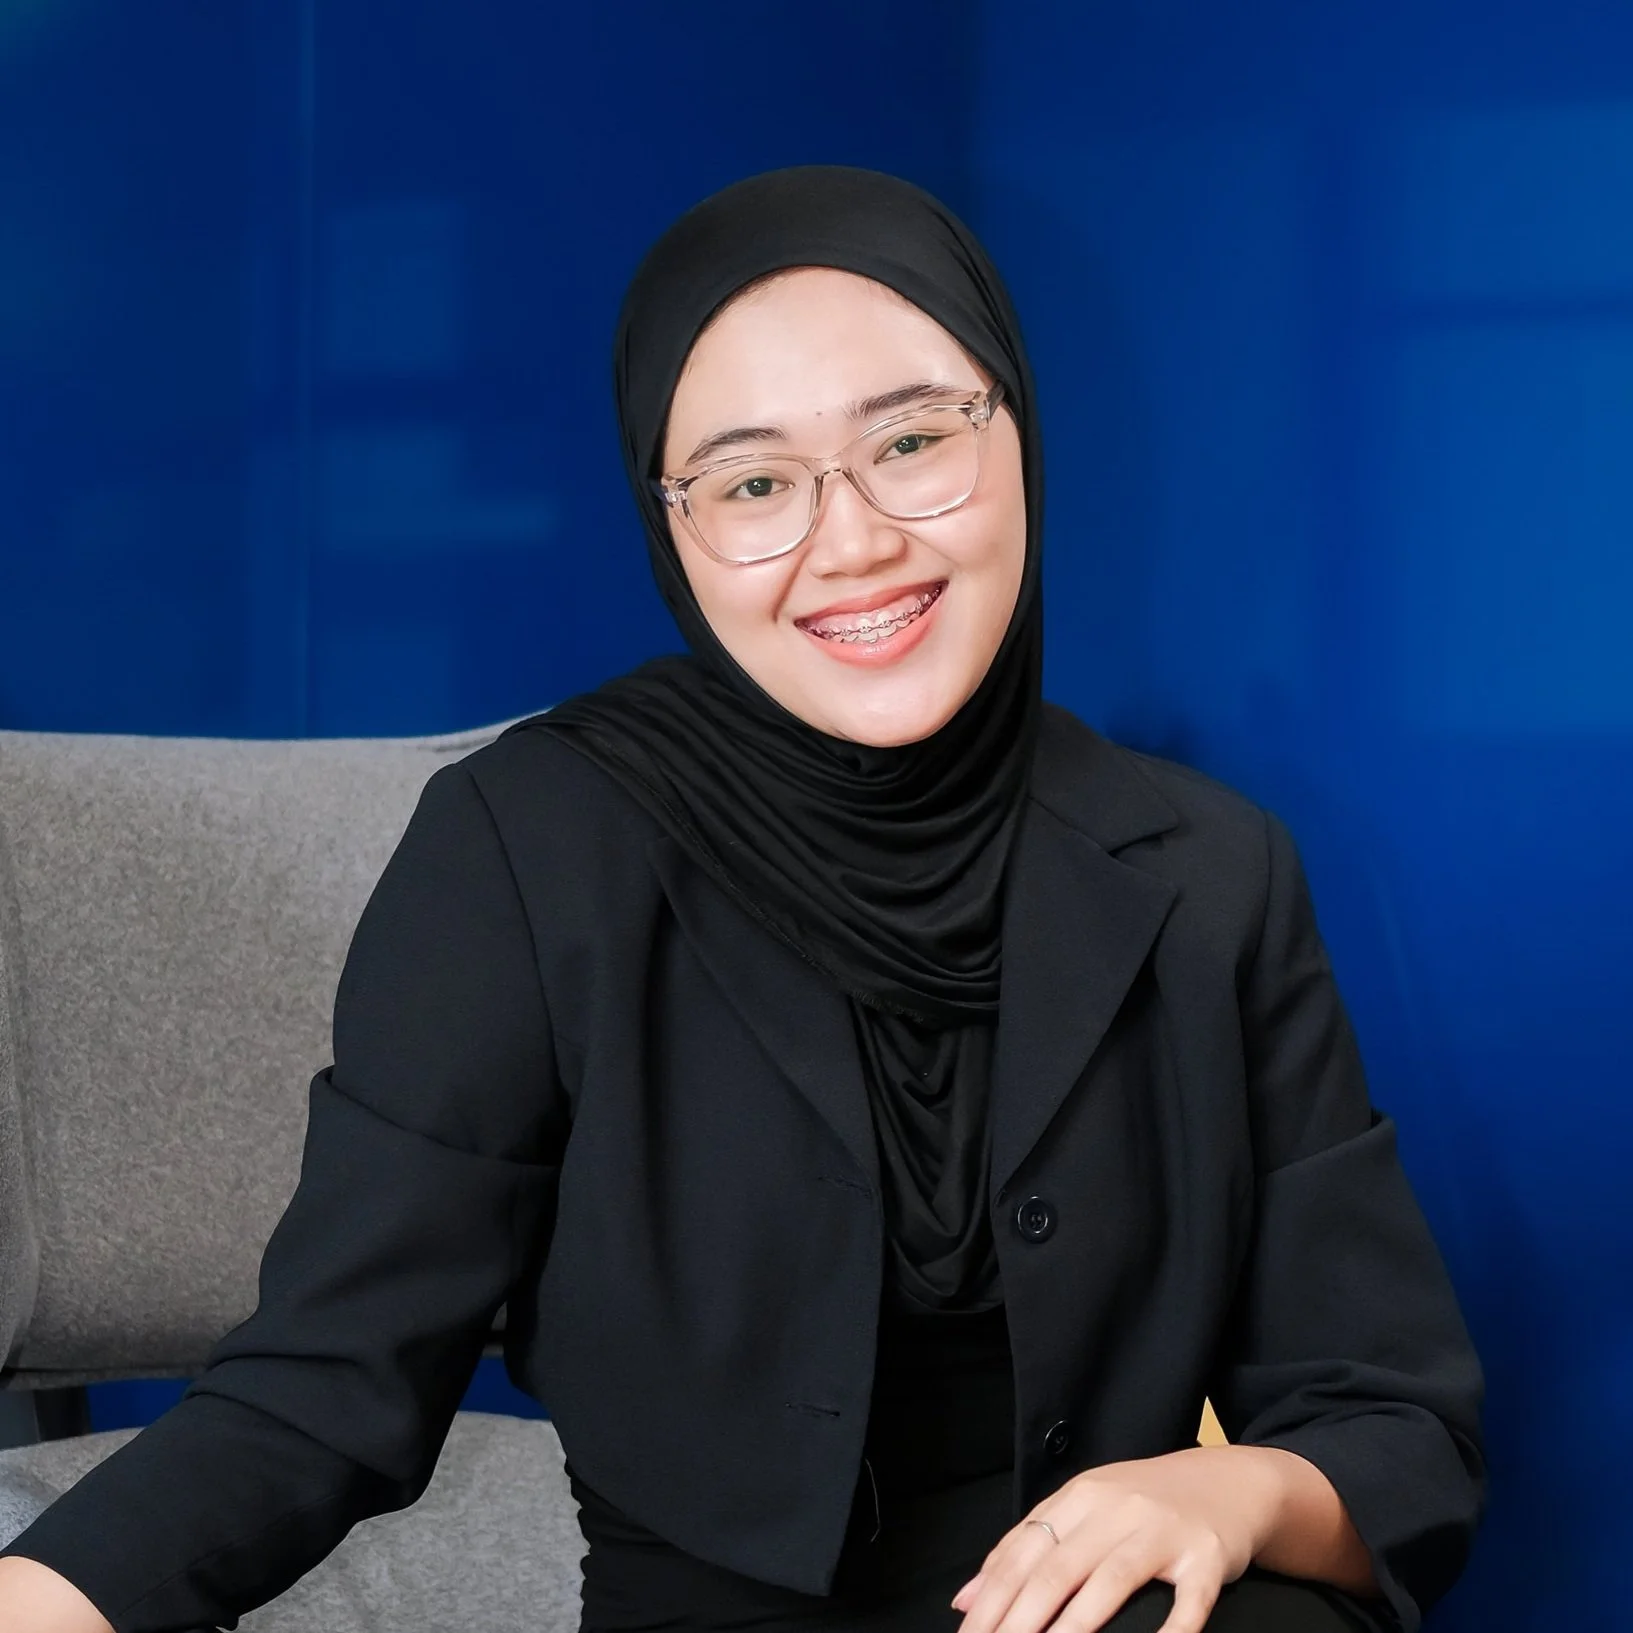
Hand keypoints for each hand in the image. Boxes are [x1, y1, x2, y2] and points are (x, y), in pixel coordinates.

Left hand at [949, 1446, 1288, 1632]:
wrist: (1229, 1481)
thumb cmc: (1145, 1504)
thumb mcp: (1085, 1509)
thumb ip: (1028, 1548)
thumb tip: (965, 1597)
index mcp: (1080, 1497)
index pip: (1023, 1551)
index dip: (992, 1596)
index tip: (967, 1631)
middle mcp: (1116, 1509)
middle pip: (1057, 1568)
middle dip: (1019, 1617)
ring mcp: (1162, 1532)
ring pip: (1110, 1581)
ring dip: (1074, 1626)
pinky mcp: (1206, 1558)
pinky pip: (1188, 1600)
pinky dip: (1171, 1631)